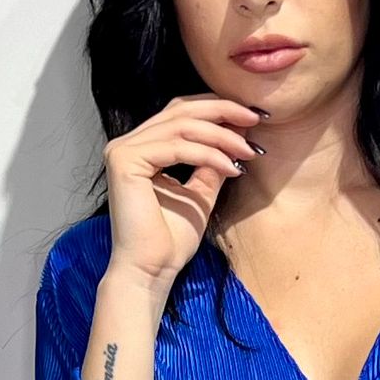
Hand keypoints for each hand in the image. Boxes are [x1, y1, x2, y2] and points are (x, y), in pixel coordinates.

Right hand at [104, 93, 265, 286]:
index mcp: (142, 148)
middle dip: (223, 111)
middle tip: (257, 119)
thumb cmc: (171, 241)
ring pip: (182, 127)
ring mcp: (123, 151)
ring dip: (222, 136)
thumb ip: (213, 164)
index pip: (181, 113)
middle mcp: (128, 144)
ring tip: (249, 151)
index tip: (252, 118)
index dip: (217, 108)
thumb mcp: (201, 194)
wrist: (151, 271)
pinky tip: (232, 167)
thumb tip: (238, 136)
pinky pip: (177, 148)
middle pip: (181, 110)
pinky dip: (209, 155)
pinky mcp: (125, 162)